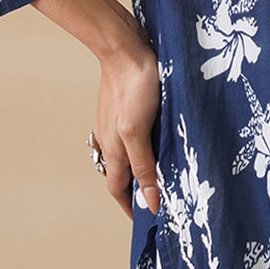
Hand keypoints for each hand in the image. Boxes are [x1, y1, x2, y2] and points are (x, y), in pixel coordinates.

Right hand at [92, 28, 161, 219]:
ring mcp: (115, 122)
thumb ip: (144, 166)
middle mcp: (110, 139)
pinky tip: (156, 141)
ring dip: (139, 169)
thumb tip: (149, 202)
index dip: (130, 206)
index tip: (143, 220)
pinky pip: (131, 136)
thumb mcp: (139, 131)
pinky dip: (142, 147)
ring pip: (125, 154)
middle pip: (121, 173)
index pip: (118, 188)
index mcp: (113, 149)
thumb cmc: (133, 87)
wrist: (124, 48)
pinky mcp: (124, 107)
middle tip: (156, 200)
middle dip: (135, 190)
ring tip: (159, 176)